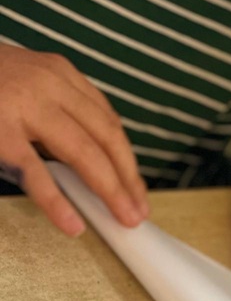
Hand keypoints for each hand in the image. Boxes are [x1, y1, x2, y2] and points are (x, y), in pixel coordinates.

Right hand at [0, 44, 147, 235]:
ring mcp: (23, 105)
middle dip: (128, 179)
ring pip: (83, 153)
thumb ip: (58, 116)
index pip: (108, 122)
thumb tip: (92, 166)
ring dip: (110, 190)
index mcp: (60, 74)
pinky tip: (73, 226)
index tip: (138, 190)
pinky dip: (57, 202)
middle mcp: (48, 84)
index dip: (128, 160)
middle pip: (106, 138)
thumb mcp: (27, 87)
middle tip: (138, 214)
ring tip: (123, 220)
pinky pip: (35, 172)